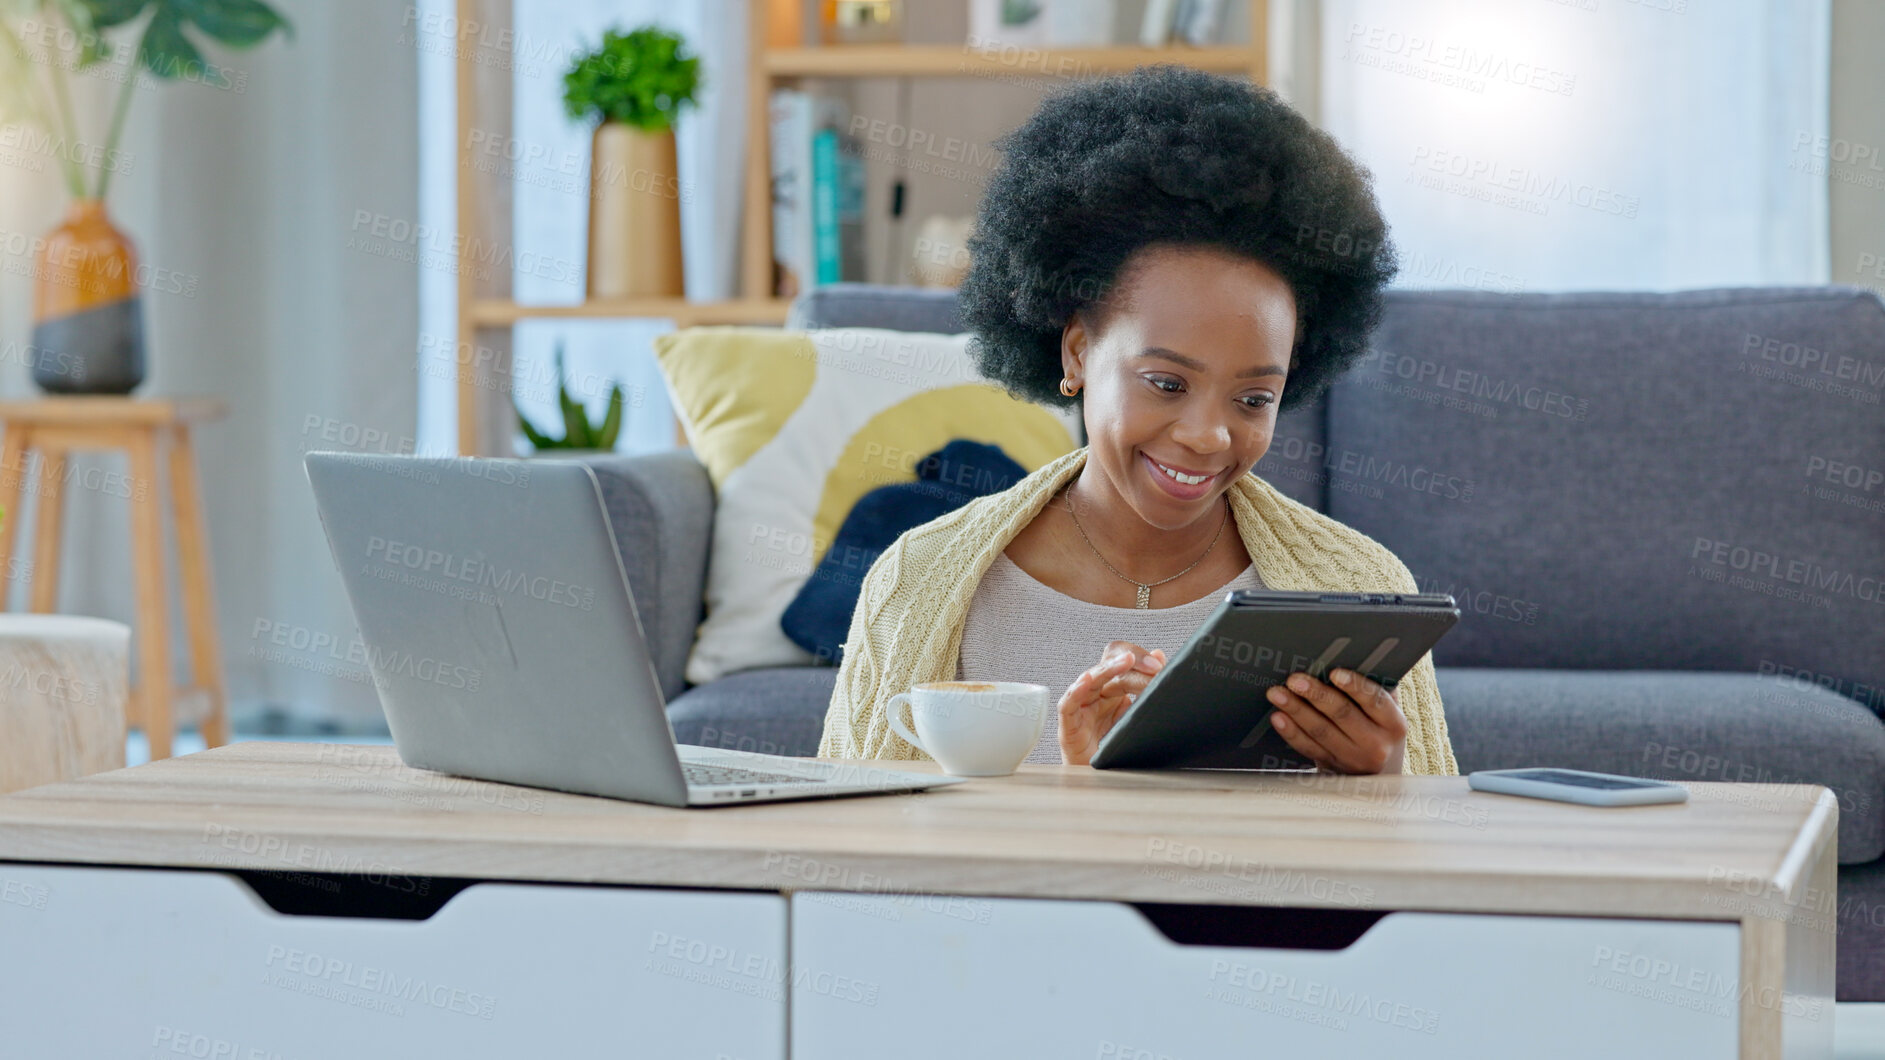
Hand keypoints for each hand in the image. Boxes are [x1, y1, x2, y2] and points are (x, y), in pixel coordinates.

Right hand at [1058, 641, 1165, 765]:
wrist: (1104, 779)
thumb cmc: (1118, 748)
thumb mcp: (1139, 715)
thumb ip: (1147, 687)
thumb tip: (1159, 655)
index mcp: (1114, 689)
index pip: (1123, 661)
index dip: (1141, 659)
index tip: (1161, 666)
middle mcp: (1096, 694)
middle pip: (1108, 664)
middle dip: (1131, 661)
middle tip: (1154, 666)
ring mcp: (1081, 707)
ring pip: (1089, 679)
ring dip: (1108, 668)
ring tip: (1127, 661)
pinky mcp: (1069, 725)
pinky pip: (1068, 704)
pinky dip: (1075, 691)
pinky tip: (1087, 681)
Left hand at [1265, 668, 1406, 773]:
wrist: (1379, 775)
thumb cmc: (1380, 729)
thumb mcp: (1387, 711)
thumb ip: (1375, 686)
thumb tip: (1351, 655)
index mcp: (1393, 723)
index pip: (1375, 701)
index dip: (1355, 686)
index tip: (1334, 672)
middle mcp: (1376, 744)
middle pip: (1343, 715)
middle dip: (1316, 694)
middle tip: (1295, 679)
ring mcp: (1353, 758)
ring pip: (1321, 731)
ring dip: (1296, 710)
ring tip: (1278, 693)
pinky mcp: (1332, 766)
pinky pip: (1308, 748)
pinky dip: (1291, 731)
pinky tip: (1278, 717)